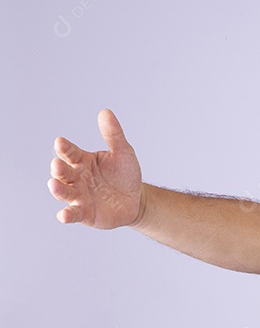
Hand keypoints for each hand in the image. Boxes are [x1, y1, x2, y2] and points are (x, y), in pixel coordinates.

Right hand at [49, 109, 143, 228]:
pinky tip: (64, 215)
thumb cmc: (125, 174)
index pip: (70, 152)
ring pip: (64, 192)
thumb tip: (106, 112)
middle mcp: (76, 178)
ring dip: (58, 189)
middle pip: (63, 172)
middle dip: (59, 169)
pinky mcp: (84, 213)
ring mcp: (79, 196)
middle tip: (57, 165)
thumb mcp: (123, 153)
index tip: (60, 142)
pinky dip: (67, 215)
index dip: (65, 148)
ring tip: (54, 184)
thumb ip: (113, 135)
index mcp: (82, 160)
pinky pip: (73, 214)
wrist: (136, 200)